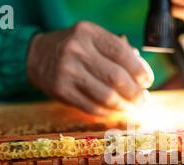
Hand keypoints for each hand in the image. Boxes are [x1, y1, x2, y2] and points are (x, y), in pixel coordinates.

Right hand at [27, 22, 153, 115]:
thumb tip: (143, 77)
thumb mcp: (93, 39)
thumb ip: (118, 52)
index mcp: (89, 33)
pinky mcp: (61, 91)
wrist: (37, 55)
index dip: (140, 71)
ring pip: (106, 96)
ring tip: (132, 108)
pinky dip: (108, 112)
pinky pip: (92, 107)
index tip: (147, 81)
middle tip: (143, 100)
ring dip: (124, 106)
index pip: (123, 54)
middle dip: (135, 93)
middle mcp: (77, 50)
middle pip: (117, 78)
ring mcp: (67, 72)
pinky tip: (115, 111)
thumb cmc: (74, 48)